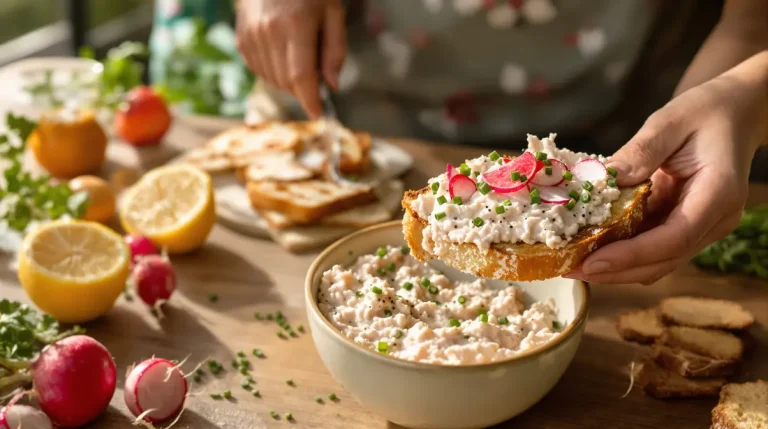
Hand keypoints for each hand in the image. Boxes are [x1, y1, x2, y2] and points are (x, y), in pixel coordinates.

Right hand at [235, 0, 346, 117]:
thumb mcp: (333, 12)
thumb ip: (335, 50)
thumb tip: (332, 85)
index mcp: (295, 25)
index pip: (301, 76)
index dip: (310, 100)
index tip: (318, 114)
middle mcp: (268, 32)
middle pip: (287, 82)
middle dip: (304, 90)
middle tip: (317, 77)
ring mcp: (251, 36)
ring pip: (273, 79)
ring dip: (290, 82)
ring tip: (300, 59)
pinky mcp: (242, 40)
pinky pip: (260, 70)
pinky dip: (274, 72)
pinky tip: (284, 55)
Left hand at [566, 52, 767, 284]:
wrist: (736, 112)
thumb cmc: (707, 111)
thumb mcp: (670, 122)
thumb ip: (640, 152)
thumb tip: (605, 181)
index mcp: (718, 193)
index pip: (674, 238)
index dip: (631, 255)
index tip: (591, 263)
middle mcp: (715, 220)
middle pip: (663, 260)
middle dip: (615, 270)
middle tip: (569, 269)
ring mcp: (703, 226)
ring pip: (657, 261)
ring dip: (616, 267)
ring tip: (572, 263)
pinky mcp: (686, 224)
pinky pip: (653, 246)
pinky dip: (623, 251)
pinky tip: (591, 246)